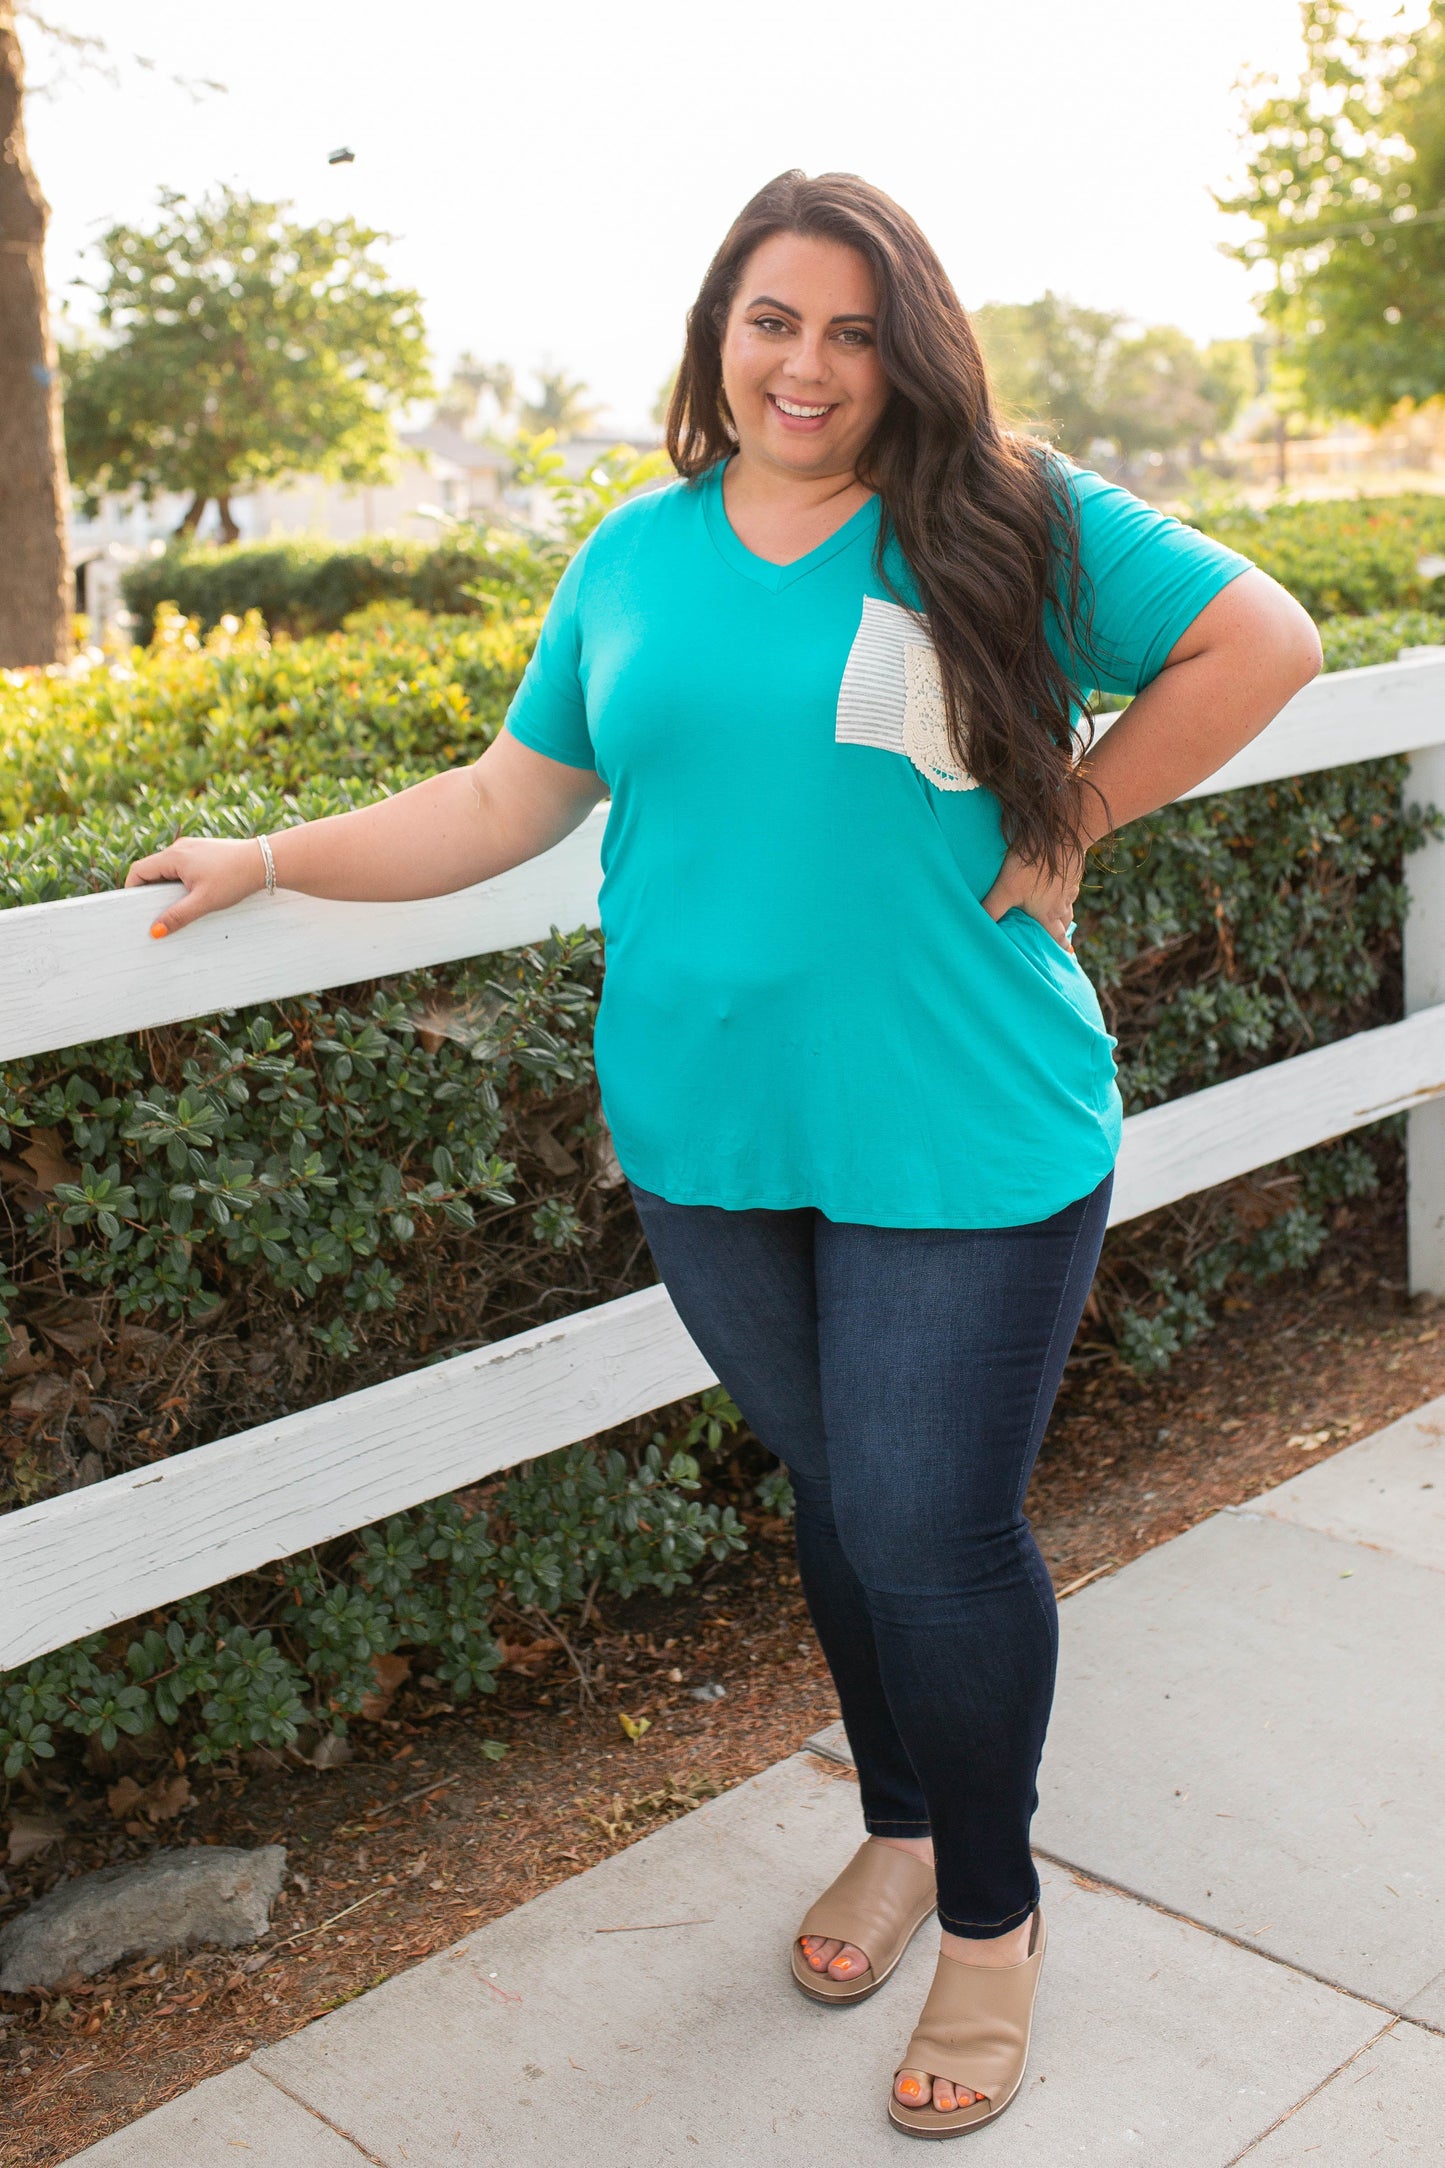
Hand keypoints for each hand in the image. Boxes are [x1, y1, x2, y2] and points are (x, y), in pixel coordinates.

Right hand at [124, 835, 266, 937]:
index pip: (139, 870)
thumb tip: (155, 932)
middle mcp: (180, 848)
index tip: (135, 908)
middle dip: (150, 890)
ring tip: (178, 905)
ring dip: (168, 885)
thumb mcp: (204, 901)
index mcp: (174, 856)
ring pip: (169, 867)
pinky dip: (182, 879)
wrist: (265, 861)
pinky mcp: (206, 851)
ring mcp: (194, 848)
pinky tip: (195, 894)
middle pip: (153, 869)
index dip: (132, 889)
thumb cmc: (235, 878)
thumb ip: (178, 916)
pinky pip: (184, 865)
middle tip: (155, 912)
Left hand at [979, 846, 1080, 953]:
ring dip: (1064, 914)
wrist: (1062, 835)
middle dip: (1062, 934)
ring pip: (1068, 906)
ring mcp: (1069, 887)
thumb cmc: (1032, 866)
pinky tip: (1060, 886)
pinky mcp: (1072, 871)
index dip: (1060, 950)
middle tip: (1063, 944)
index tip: (1065, 958)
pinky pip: (1071, 886)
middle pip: (1064, 924)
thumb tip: (974, 928)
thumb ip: (991, 909)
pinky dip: (1066, 891)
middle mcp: (1062, 904)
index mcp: (1047, 914)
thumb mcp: (1005, 889)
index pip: (1056, 938)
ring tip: (1059, 917)